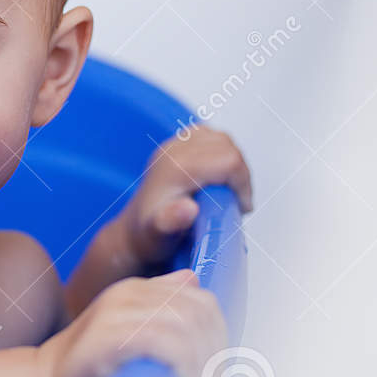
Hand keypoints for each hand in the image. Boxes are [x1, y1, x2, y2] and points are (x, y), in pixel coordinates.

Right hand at [39, 269, 225, 376]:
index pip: (201, 300)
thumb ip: (160, 305)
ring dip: (200, 365)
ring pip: (183, 325)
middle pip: (196, 311)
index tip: (217, 372)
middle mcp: (128, 292)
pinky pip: (160, 340)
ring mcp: (116, 310)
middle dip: (213, 353)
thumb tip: (193, 281)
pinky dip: (180, 366)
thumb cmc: (93, 366)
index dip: (218, 336)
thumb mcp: (130, 331)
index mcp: (137, 290)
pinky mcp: (108, 334)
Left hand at [117, 126, 252, 266]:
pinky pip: (210, 138)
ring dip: (233, 165)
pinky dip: (221, 155)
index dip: (243, 184)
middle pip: (228, 147)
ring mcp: (173, 145)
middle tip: (236, 202)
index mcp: (175, 168)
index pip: (229, 160)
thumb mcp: (159, 237)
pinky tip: (216, 178)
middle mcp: (173, 150)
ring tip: (227, 192)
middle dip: (240, 175)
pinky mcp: (176, 146)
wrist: (133, 231)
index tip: (241, 207)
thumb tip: (188, 209)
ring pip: (221, 140)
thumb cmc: (150, 237)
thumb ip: (171, 222)